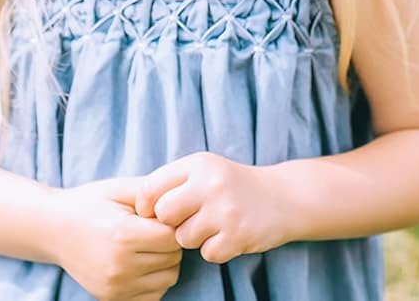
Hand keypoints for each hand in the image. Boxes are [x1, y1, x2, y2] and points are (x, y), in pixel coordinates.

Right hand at [50, 176, 182, 300]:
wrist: (53, 228)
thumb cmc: (89, 203)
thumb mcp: (119, 188)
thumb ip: (152, 192)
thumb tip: (182, 202)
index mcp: (123, 234)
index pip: (173, 236)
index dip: (171, 223)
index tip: (159, 216)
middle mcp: (120, 265)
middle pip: (173, 258)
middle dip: (169, 242)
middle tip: (152, 229)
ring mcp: (115, 287)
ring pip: (168, 278)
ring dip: (164, 262)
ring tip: (146, 245)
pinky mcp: (112, 299)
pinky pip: (154, 295)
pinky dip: (153, 280)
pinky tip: (139, 262)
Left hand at [135, 152, 283, 263]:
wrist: (282, 197)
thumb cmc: (231, 185)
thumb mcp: (203, 169)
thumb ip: (172, 181)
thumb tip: (137, 207)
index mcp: (197, 164)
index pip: (151, 187)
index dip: (146, 205)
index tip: (154, 212)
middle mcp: (210, 184)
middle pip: (164, 215)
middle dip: (171, 222)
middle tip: (188, 219)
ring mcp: (225, 210)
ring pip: (183, 238)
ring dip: (194, 238)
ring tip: (212, 225)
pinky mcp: (238, 236)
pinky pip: (207, 254)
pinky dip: (215, 250)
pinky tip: (227, 236)